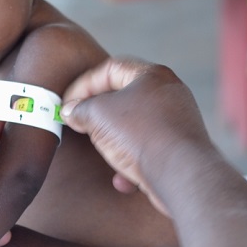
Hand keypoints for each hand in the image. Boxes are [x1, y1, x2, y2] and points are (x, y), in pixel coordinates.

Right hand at [61, 58, 216, 214]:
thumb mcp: (97, 115)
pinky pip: (148, 150)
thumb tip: (71, 112)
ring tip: (102, 149)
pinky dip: (131, 162)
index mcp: (151, 75)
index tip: (67, 104)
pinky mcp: (179, 149)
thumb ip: (80, 109)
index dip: (83, 85)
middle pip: (124, 97)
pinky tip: (122, 178)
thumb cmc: (141, 136)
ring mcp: (177, 121)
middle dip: (98, 113)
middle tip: (79, 123)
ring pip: (134, 126)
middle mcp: (169, 93)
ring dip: (114, 140)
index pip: (109, 69)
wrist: (180, 174)